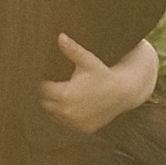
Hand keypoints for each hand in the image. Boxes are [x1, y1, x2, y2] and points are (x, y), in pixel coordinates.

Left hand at [41, 31, 161, 132]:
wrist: (124, 93)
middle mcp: (67, 111)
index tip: (43, 76)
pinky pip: (66, 123)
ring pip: (53, 114)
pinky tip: (71, 105)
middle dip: (46, 94)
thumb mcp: (88, 61)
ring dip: (54, 106)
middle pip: (45, 103)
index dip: (42, 82)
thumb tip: (60, 36)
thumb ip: (72, 50)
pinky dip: (66, 115)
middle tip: (51, 84)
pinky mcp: (82, 128)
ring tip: (60, 94)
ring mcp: (74, 122)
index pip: (42, 89)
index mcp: (65, 94)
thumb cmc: (104, 74)